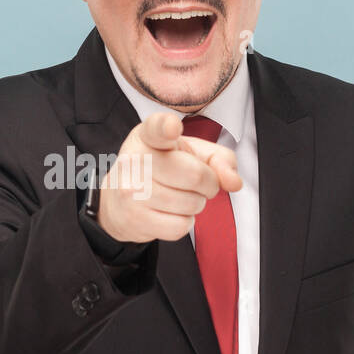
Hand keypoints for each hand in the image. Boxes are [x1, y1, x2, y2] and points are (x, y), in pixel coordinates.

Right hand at [96, 111, 242, 242]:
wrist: (120, 201)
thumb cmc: (163, 170)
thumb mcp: (190, 153)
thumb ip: (219, 159)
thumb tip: (233, 182)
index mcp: (148, 135)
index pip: (157, 128)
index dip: (167, 127)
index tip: (172, 127)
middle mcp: (135, 160)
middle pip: (195, 176)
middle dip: (208, 184)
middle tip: (195, 183)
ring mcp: (131, 191)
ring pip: (191, 204)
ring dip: (195, 204)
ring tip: (178, 196)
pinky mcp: (135, 218)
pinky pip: (181, 226)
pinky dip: (184, 222)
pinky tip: (169, 212)